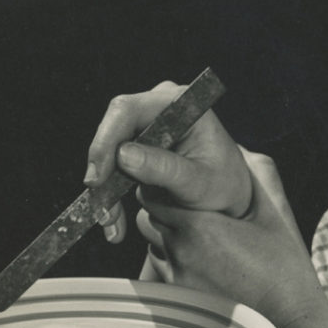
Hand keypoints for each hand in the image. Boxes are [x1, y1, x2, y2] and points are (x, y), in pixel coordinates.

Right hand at [85, 80, 251, 241]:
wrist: (230, 200)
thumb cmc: (224, 188)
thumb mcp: (199, 184)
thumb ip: (166, 169)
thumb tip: (123, 155)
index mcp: (181, 103)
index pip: (129, 110)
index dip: (106, 141)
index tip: (97, 177)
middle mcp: (160, 107)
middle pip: (113, 129)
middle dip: (103, 171)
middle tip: (100, 209)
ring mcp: (148, 125)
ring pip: (109, 152)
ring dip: (105, 189)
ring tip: (111, 222)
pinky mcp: (139, 147)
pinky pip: (113, 167)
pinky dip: (111, 195)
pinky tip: (115, 223)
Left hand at [135, 149, 327, 327]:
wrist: (287, 321)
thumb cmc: (285, 267)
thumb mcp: (274, 215)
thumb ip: (256, 177)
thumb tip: (241, 149)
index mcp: (202, 223)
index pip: (157, 192)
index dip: (167, 186)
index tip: (185, 187)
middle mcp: (181, 249)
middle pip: (150, 215)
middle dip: (165, 208)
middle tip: (192, 210)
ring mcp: (176, 275)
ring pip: (152, 241)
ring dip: (167, 235)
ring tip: (199, 239)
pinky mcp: (177, 297)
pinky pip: (160, 268)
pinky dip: (172, 260)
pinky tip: (200, 263)